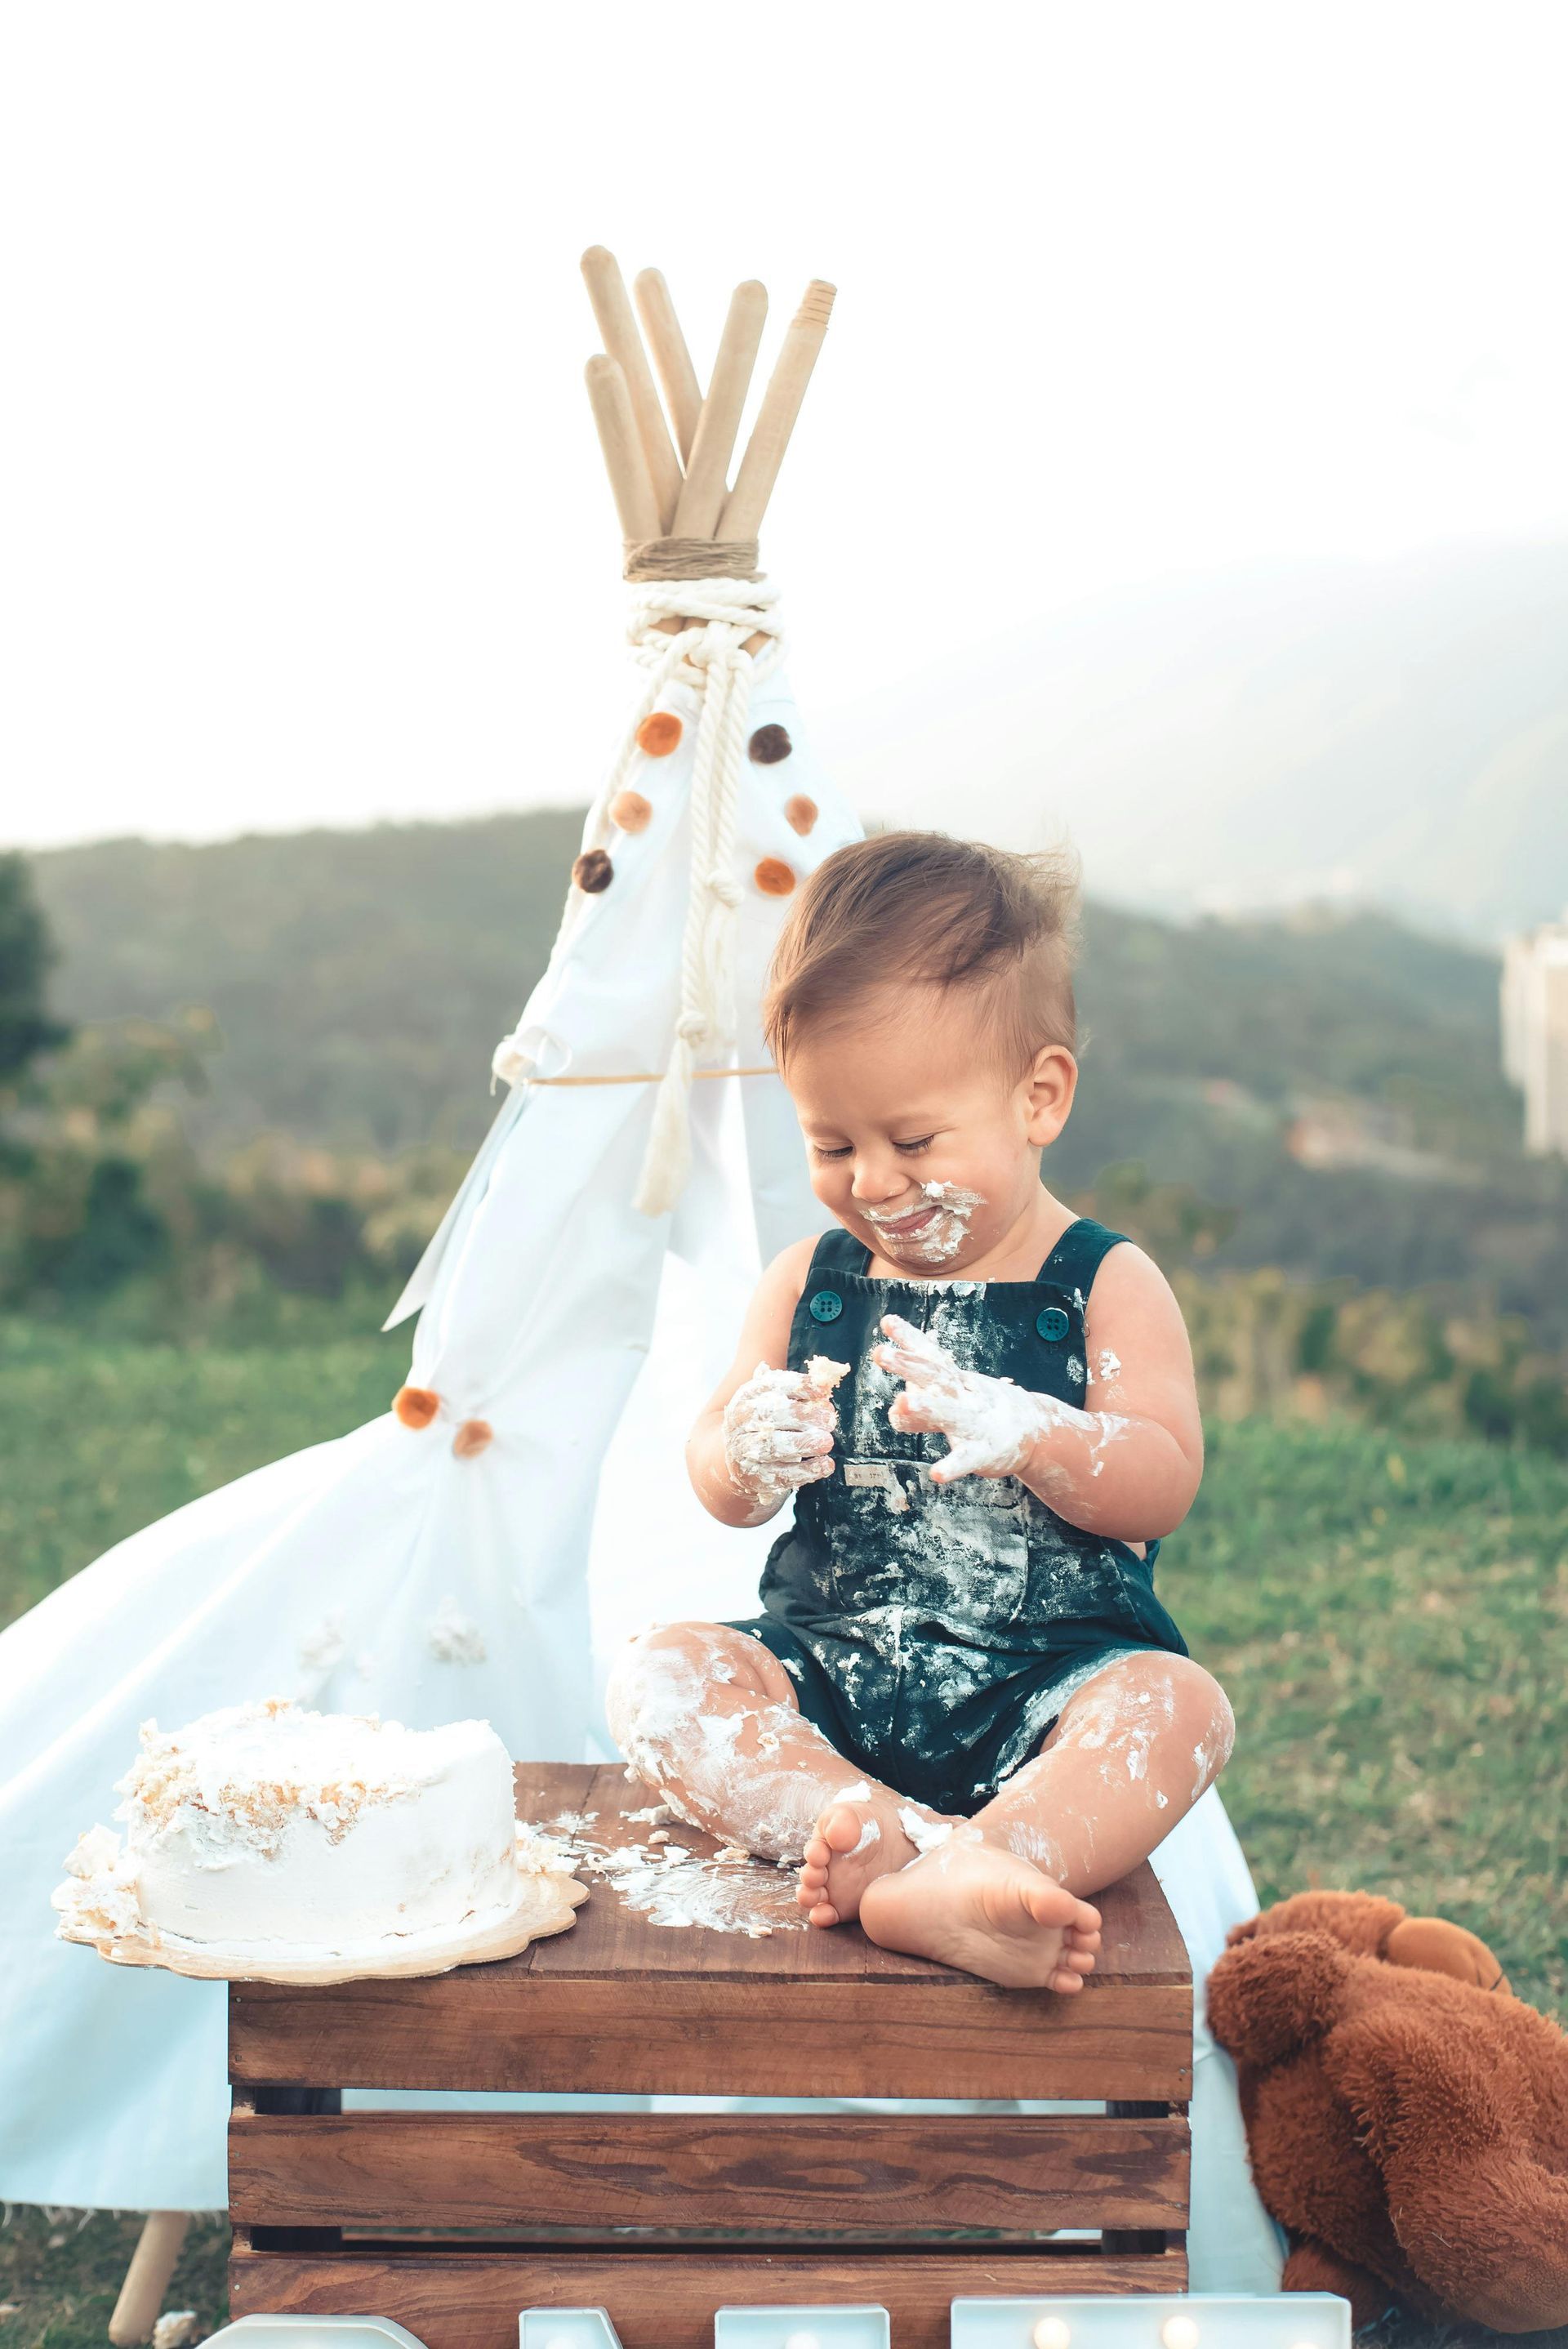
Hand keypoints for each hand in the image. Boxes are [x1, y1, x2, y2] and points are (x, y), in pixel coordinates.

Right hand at [722, 1363, 836, 1512]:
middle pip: (771, 1415)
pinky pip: (782, 1474)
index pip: (773, 1385)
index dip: (800, 1387)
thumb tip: (825, 1386)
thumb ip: (799, 1392)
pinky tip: (825, 1464)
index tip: (822, 1392)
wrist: (738, 1455)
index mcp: (748, 1395)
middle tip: (829, 1421)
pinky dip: (807, 1471)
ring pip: (773, 1446)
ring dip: (804, 1444)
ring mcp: (744, 1449)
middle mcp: (741, 1420)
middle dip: (803, 1417)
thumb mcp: (774, 1399)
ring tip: (826, 1442)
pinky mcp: (754, 1476)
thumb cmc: (764, 1422)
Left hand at [873, 1313, 1051, 1481]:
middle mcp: (964, 1396)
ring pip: (948, 1414)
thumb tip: (897, 1404)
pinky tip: (936, 1474)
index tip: (887, 1321)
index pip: (930, 1356)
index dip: (909, 1339)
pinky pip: (964, 1459)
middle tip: (880, 1353)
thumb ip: (924, 1400)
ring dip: (926, 1408)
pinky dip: (951, 1466)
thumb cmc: (984, 1412)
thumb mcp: (955, 1399)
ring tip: (901, 1403)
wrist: (1034, 1432)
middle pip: (934, 1376)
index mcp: (956, 1381)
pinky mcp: (981, 1452)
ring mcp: (973, 1422)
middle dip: (907, 1365)